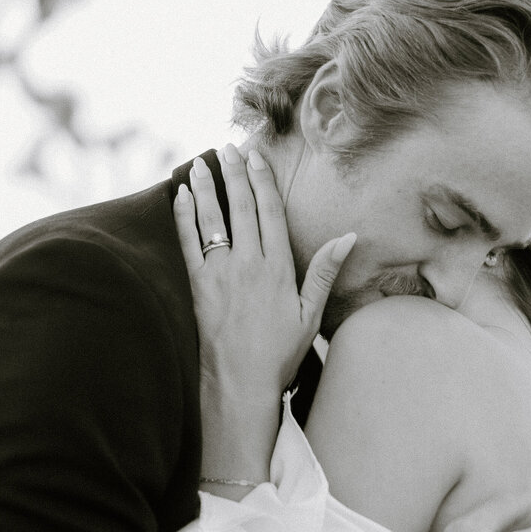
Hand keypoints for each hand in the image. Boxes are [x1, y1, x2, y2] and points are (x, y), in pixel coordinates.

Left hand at [174, 145, 355, 406]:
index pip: (270, 212)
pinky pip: (188, 242)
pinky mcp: (198, 286)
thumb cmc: (279, 353)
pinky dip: (184, 216)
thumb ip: (324, 272)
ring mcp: (219, 273)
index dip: (262, 180)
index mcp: (277, 268)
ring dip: (207, 187)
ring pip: (212, 219)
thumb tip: (348, 237)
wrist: (240, 384)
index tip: (256, 156)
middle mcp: (247, 264)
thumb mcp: (311, 314)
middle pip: (241, 208)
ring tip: (203, 161)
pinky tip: (182, 195)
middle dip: (235, 174)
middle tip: (229, 147)